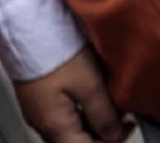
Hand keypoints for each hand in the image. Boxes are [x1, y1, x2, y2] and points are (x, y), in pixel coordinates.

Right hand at [14, 47, 130, 142]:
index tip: (128, 128)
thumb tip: (114, 136)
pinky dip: (82, 112)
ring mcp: (39, 111)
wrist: (30, 28)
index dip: (109, 142)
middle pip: (76, 141)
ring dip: (93, 123)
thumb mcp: (90, 85)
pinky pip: (63, 116)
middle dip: (102, 135)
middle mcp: (42, 124)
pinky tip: (96, 97)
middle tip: (124, 118)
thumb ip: (104, 115)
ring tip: (114, 106)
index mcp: (55, 126)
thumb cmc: (59, 54)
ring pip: (70, 130)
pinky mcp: (39, 98)